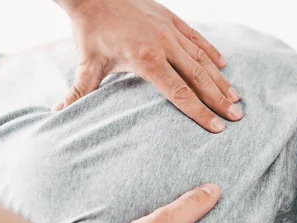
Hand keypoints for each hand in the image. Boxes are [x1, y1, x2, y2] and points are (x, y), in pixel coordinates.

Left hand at [54, 0, 243, 132]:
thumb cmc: (91, 30)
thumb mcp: (86, 63)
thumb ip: (79, 91)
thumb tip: (58, 113)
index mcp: (146, 59)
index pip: (179, 92)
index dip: (199, 111)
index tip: (216, 127)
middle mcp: (164, 45)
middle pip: (198, 78)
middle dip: (219, 99)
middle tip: (238, 116)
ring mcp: (170, 31)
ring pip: (202, 59)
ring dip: (220, 80)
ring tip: (236, 97)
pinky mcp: (172, 19)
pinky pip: (197, 39)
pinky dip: (211, 53)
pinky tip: (224, 66)